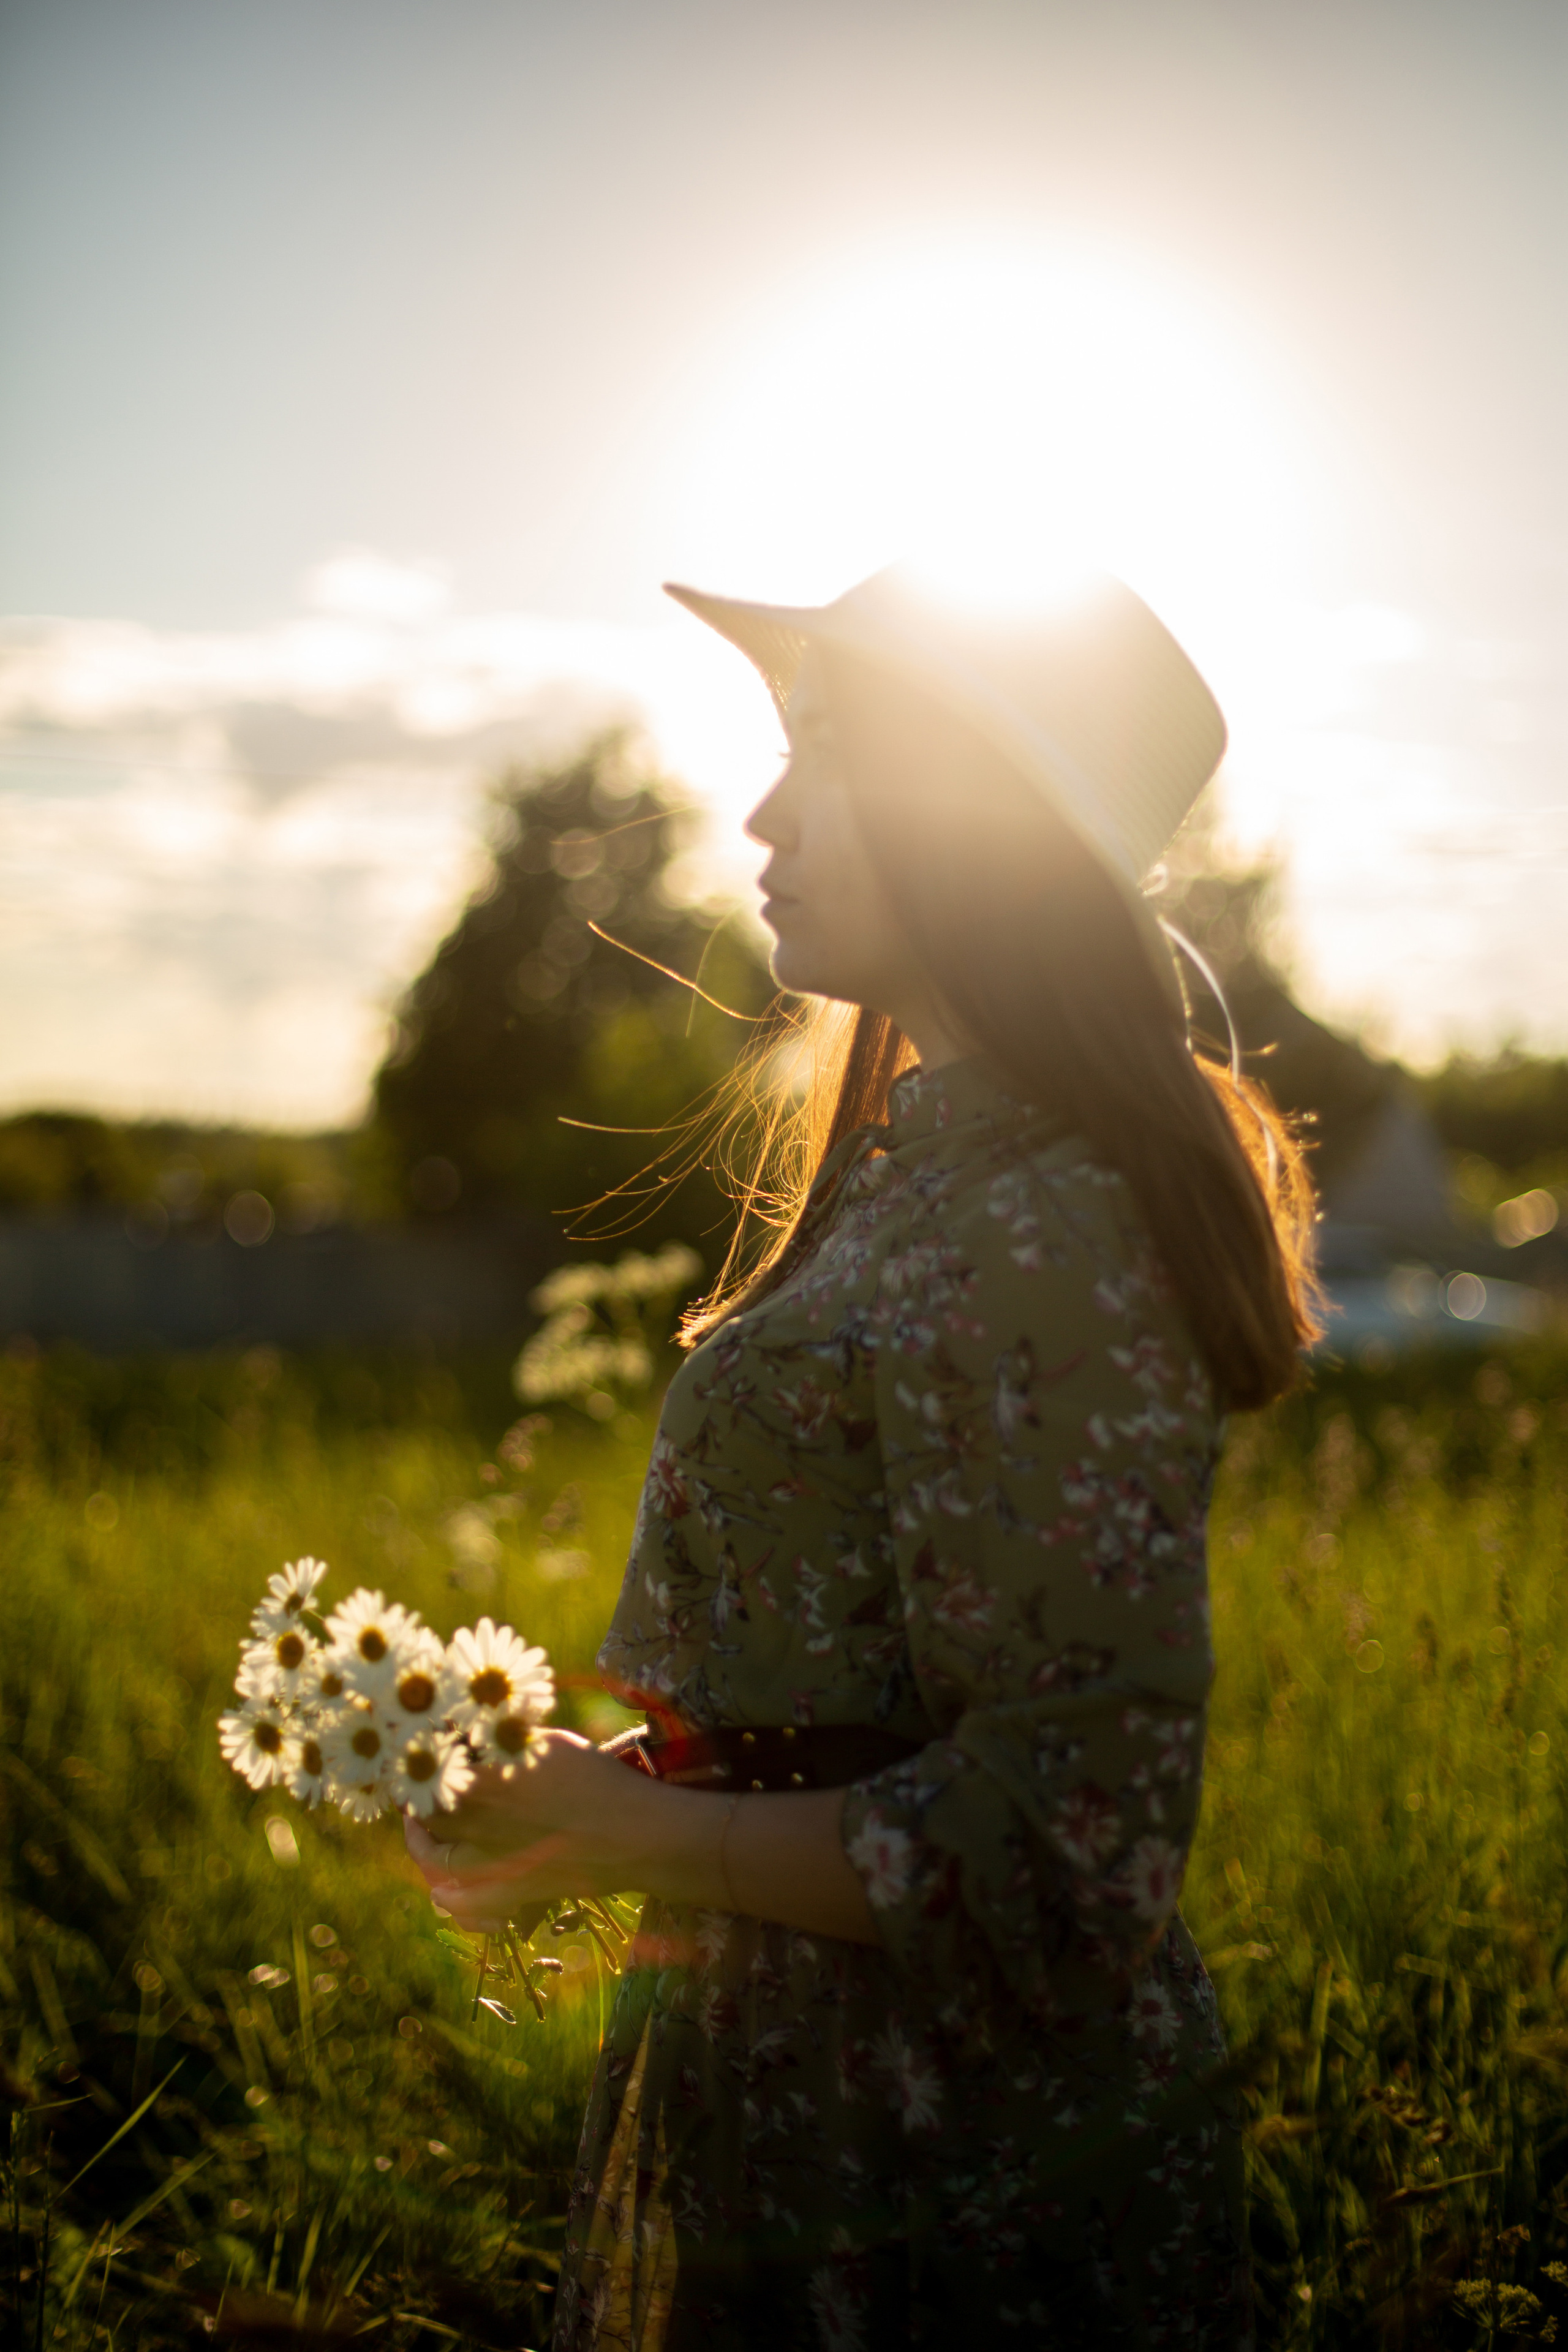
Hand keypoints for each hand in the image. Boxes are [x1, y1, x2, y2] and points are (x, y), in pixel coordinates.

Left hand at [402, 1728, 638, 1931]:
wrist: (631, 1834)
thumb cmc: (594, 1779)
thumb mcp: (549, 1743)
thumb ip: (506, 1739)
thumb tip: (478, 1733)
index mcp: (482, 1784)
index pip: (428, 1772)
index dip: (415, 1762)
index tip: (414, 1751)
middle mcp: (475, 1825)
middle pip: (425, 1813)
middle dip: (415, 1797)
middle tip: (415, 1783)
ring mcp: (490, 1864)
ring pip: (436, 1859)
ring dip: (422, 1843)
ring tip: (419, 1828)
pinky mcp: (510, 1892)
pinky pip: (467, 1905)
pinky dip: (450, 1901)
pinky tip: (440, 1893)